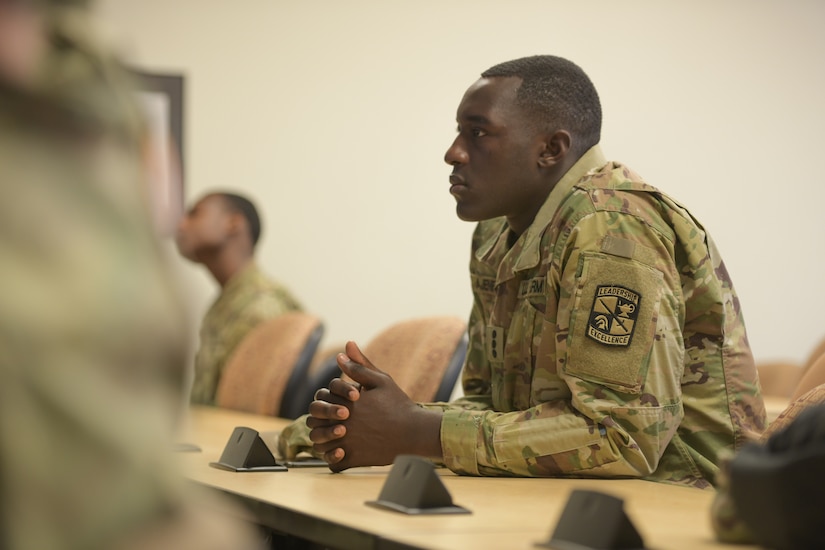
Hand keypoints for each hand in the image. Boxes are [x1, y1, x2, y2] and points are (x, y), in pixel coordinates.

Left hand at [306, 341, 441, 471]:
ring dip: (322, 438)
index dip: (328, 398)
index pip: (321, 397)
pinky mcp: (353, 459)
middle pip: (314, 420)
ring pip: (319, 443)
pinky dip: (332, 457)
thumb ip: (359, 366)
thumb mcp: (380, 380)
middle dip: (321, 417)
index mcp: (346, 402)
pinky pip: (332, 462)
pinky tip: (342, 450)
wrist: (414, 432)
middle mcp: (342, 423)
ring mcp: (346, 442)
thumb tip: (341, 352)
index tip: (343, 401)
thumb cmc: (398, 404)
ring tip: (336, 434)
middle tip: (335, 418)